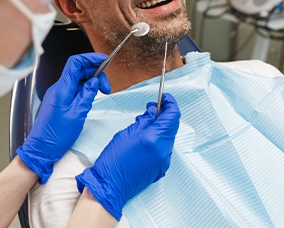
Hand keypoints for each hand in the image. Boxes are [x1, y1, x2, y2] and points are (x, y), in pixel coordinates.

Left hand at [16, 53, 110, 183]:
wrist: (41, 149)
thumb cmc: (56, 135)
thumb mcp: (77, 114)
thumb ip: (87, 94)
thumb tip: (95, 81)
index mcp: (62, 88)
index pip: (75, 63)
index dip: (90, 58)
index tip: (104, 61)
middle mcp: (59, 88)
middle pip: (78, 70)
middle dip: (95, 73)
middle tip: (107, 86)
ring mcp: (59, 94)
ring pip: (78, 79)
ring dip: (92, 81)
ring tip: (102, 92)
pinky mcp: (60, 100)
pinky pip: (74, 88)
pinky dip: (85, 89)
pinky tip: (92, 96)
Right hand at [76, 93, 179, 220]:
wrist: (111, 186)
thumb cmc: (114, 159)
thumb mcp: (127, 132)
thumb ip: (144, 120)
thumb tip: (154, 111)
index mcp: (155, 138)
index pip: (172, 116)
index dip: (170, 103)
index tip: (165, 97)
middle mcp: (164, 150)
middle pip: (172, 126)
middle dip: (165, 114)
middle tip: (152, 108)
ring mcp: (164, 160)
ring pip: (169, 136)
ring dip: (161, 126)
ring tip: (145, 123)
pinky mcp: (161, 167)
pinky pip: (165, 147)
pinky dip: (159, 138)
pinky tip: (146, 136)